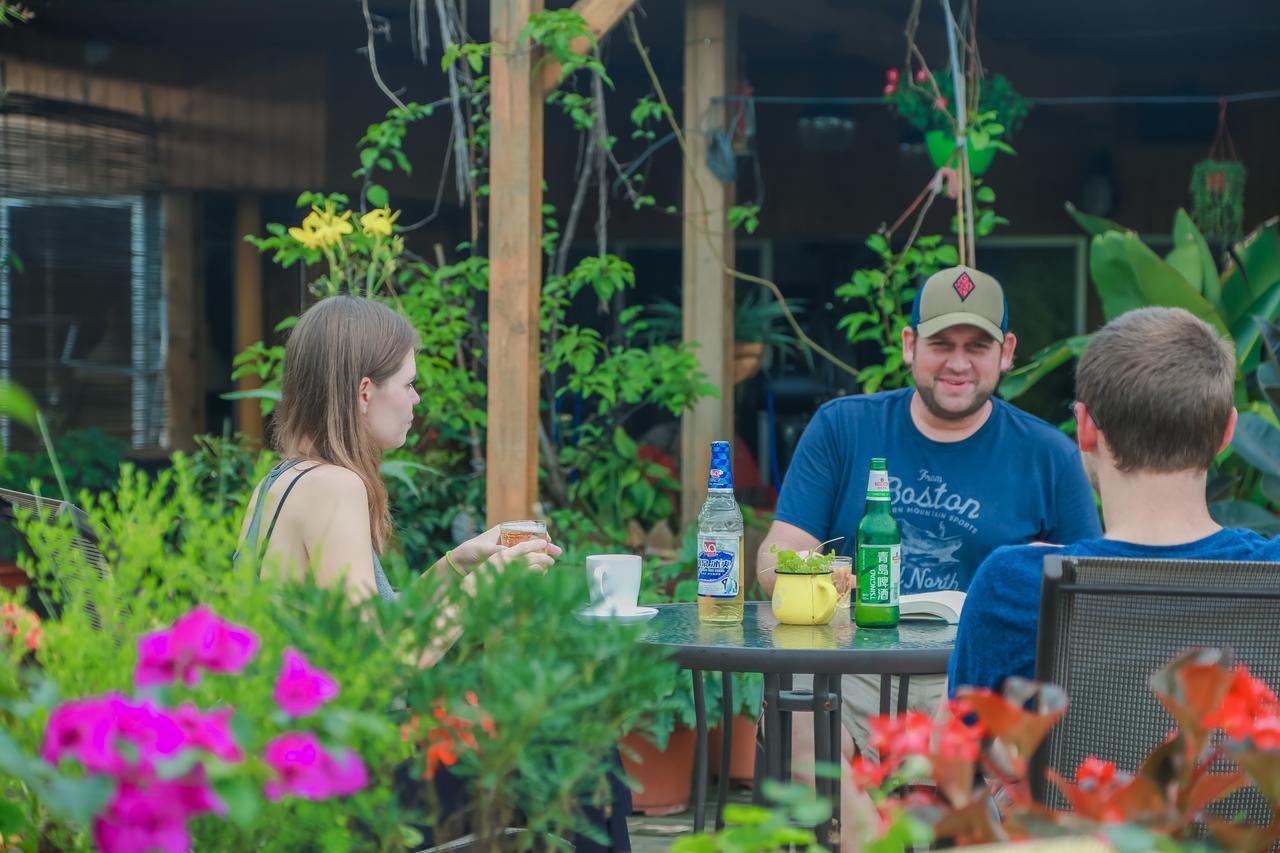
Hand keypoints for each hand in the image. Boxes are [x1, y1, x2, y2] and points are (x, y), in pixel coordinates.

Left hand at [448, 524, 562, 573]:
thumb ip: (497, 551)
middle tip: (558, 552)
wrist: (461, 562)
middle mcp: (509, 537)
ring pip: (530, 550)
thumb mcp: (484, 550)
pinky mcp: (508, 558)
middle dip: (546, 545)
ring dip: (542, 555)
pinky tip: (540, 570)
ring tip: (553, 562)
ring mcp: (509, 548)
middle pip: (532, 539)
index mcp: (504, 529)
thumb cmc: (471, 551)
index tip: (548, 540)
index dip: (540, 533)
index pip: (527, 527)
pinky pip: (524, 559)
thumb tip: (509, 553)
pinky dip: (533, 563)